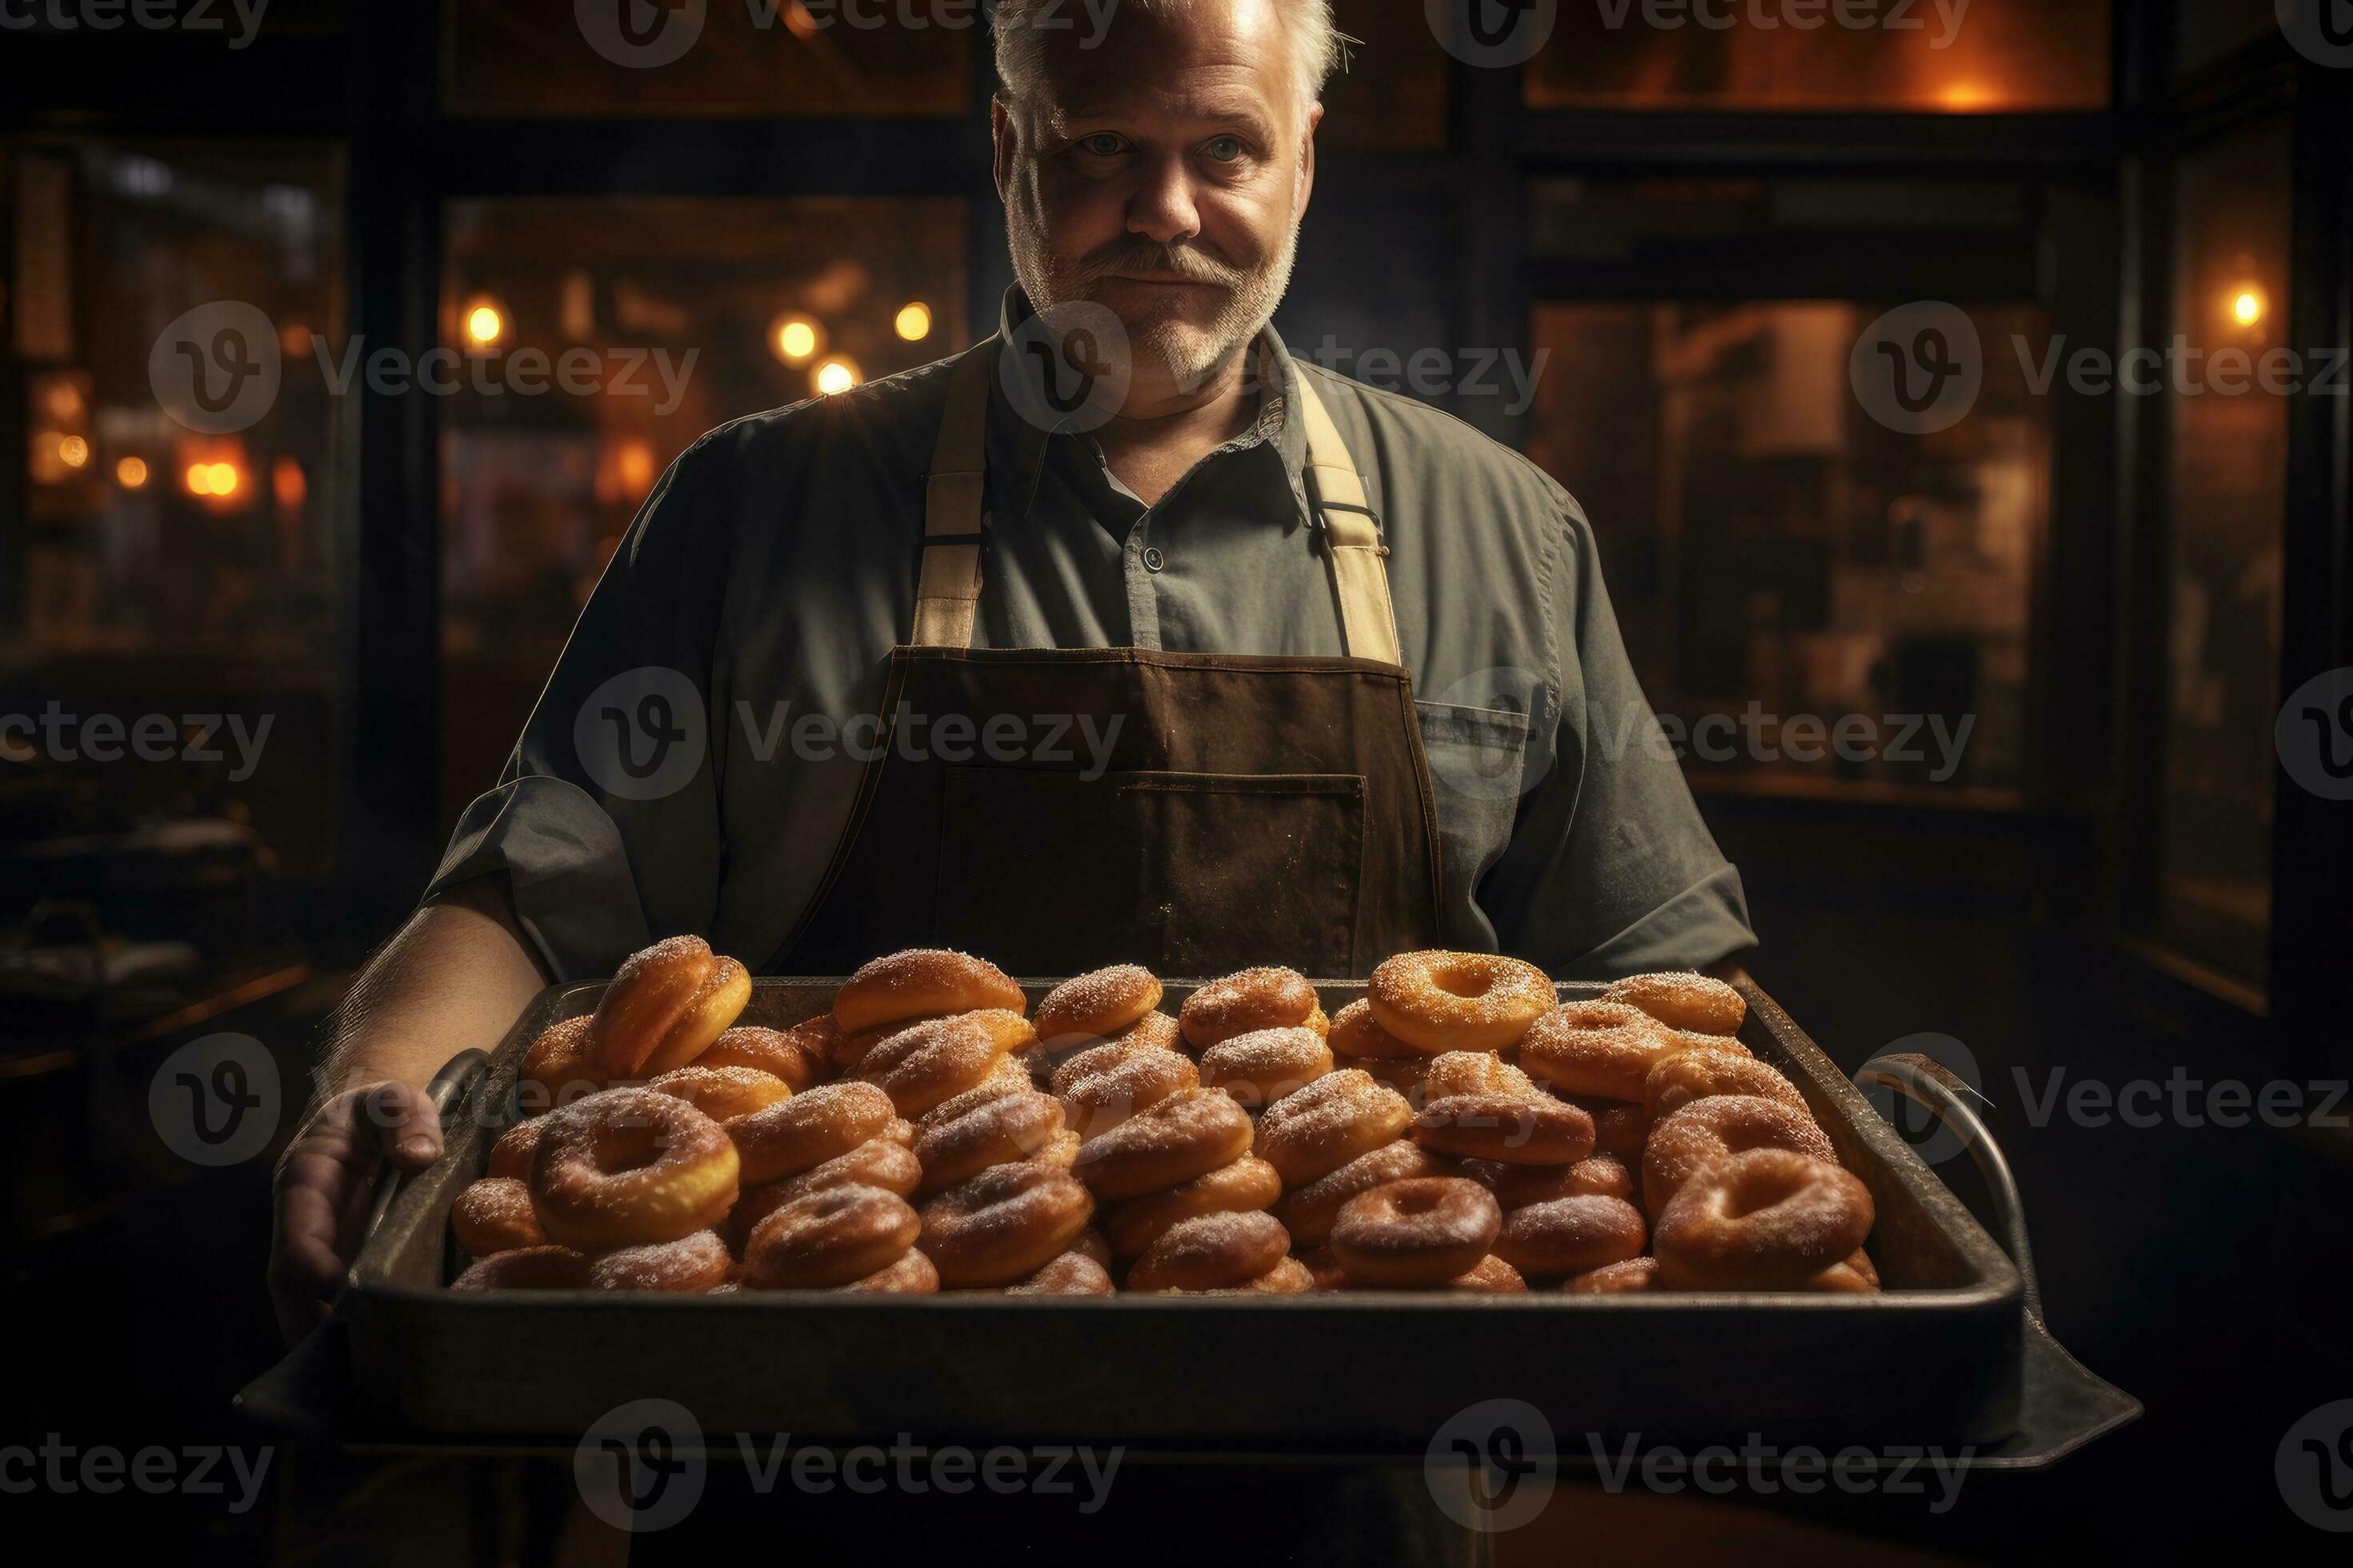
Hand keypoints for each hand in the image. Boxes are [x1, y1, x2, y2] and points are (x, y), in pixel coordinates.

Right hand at [267, 1081, 444, 1345]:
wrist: (373, 1117)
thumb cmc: (381, 1110)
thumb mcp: (394, 1099)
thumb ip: (404, 1118)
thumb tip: (419, 1157)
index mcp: (305, 1181)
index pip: (297, 1233)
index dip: (314, 1266)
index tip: (343, 1291)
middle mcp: (303, 1222)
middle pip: (289, 1283)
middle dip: (308, 1323)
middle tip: (344, 1362)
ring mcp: (320, 1245)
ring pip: (305, 1301)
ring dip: (325, 1337)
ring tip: (360, 1375)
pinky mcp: (339, 1259)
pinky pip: (331, 1300)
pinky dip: (345, 1329)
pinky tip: (375, 1359)